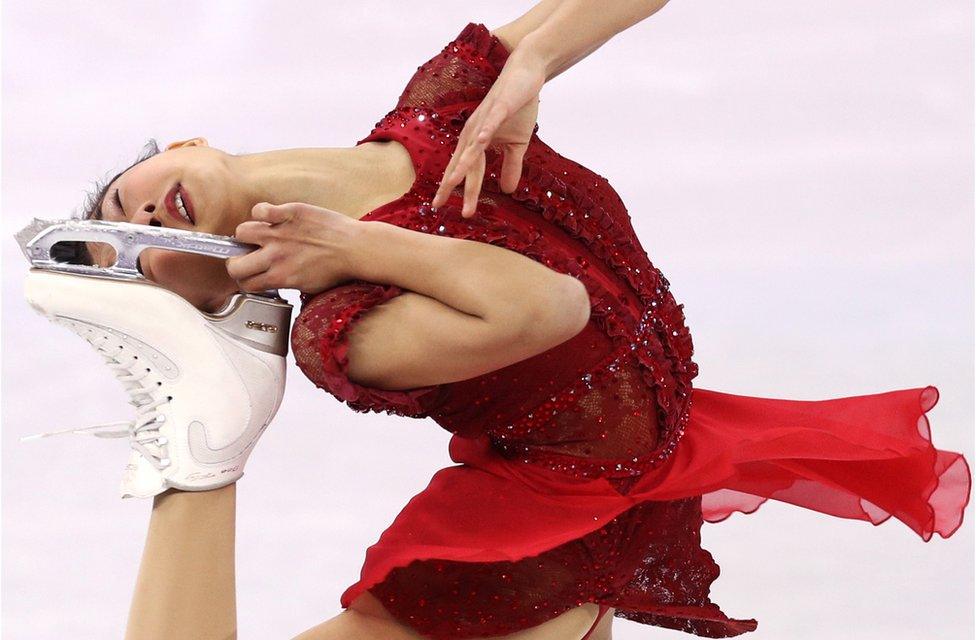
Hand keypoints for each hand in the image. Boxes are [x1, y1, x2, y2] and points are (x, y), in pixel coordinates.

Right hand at [226, 202, 360, 294]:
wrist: (355, 249)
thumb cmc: (336, 268)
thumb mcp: (308, 286)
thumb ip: (285, 282)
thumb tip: (271, 279)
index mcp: (279, 277)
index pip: (245, 283)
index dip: (247, 279)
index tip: (252, 274)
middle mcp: (275, 256)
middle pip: (234, 264)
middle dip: (238, 261)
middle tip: (249, 256)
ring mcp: (279, 234)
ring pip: (242, 233)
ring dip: (247, 235)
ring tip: (260, 235)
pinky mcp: (288, 214)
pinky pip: (260, 210)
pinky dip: (262, 212)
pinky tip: (272, 217)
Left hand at [430, 46, 546, 217]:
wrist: (525, 74)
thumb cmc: (518, 108)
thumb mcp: (517, 145)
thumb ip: (510, 167)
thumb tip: (508, 191)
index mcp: (477, 143)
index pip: (465, 171)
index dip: (453, 189)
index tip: (439, 208)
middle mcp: (474, 133)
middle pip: (463, 164)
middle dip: (452, 186)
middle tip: (438, 206)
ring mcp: (484, 120)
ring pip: (472, 147)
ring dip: (463, 165)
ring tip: (453, 183)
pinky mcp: (499, 108)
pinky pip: (490, 123)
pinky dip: (485, 133)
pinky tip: (480, 143)